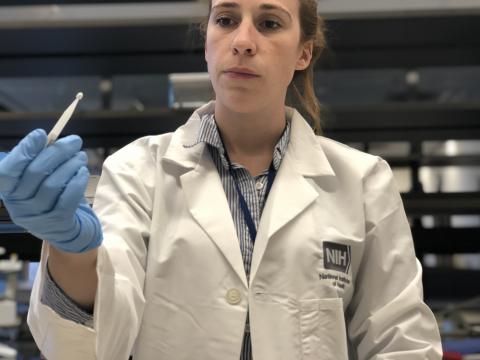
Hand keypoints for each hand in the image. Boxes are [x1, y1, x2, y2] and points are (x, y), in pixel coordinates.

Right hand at [0, 129, 101, 252]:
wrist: (62, 228)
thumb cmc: (47, 196)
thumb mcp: (35, 181)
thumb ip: (38, 161)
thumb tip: (48, 138)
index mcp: (8, 191)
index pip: (8, 171)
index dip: (23, 151)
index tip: (41, 133)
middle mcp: (19, 205)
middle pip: (36, 172)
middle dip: (58, 152)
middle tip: (75, 141)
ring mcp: (38, 215)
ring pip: (53, 184)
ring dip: (70, 165)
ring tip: (81, 156)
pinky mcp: (57, 221)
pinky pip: (68, 198)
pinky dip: (77, 181)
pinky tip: (83, 172)